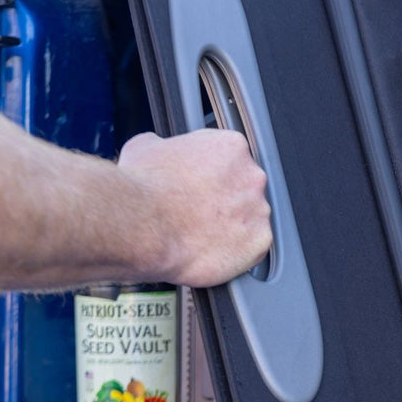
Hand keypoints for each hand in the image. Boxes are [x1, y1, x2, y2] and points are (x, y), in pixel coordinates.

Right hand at [118, 129, 271, 287]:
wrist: (142, 224)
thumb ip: (164, 145)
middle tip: (198, 216)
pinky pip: (252, 251)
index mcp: (231, 147)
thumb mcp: (144, 147)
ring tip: (201, 238)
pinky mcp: (259, 243)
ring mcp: (259, 210)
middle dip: (224, 203)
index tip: (198, 190)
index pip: (230, 161)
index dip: (211, 178)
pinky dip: (235, 255)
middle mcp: (252, 176)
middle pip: (245, 190)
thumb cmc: (143, 188)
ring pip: (250, 221)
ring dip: (231, 229)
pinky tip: (211, 254)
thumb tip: (159, 149)